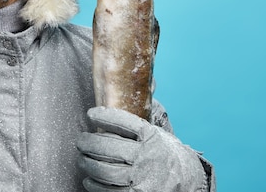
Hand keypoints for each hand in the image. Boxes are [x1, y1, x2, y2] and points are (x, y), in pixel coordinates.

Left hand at [77, 107, 207, 191]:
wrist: (186, 180)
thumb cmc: (163, 152)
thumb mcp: (156, 133)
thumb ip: (138, 120)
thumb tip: (136, 84)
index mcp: (152, 137)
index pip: (125, 122)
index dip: (105, 116)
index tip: (91, 113)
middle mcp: (146, 156)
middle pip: (109, 147)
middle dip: (88, 142)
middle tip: (80, 140)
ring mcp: (141, 178)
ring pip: (105, 170)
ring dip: (87, 163)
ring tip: (81, 158)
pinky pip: (108, 190)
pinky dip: (94, 184)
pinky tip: (88, 178)